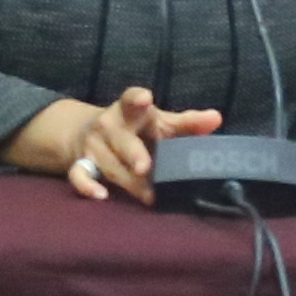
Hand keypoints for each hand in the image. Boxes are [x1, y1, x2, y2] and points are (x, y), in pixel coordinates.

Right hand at [10, 87, 217, 204]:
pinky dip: (87, 186)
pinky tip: (101, 196)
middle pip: (120, 139)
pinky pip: (79, 176)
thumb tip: (217, 118)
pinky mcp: (81, 164)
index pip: (130, 99)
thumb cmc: (135, 129)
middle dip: (132, 152)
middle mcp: (108, 126)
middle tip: (145, 167)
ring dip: (128, 181)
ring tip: (149, 196)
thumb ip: (187, 123)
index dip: (136, 98)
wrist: (87, 133)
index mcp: (128, 110)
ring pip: (109, 164)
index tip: (145, 98)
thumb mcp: (159, 122)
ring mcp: (92, 146)